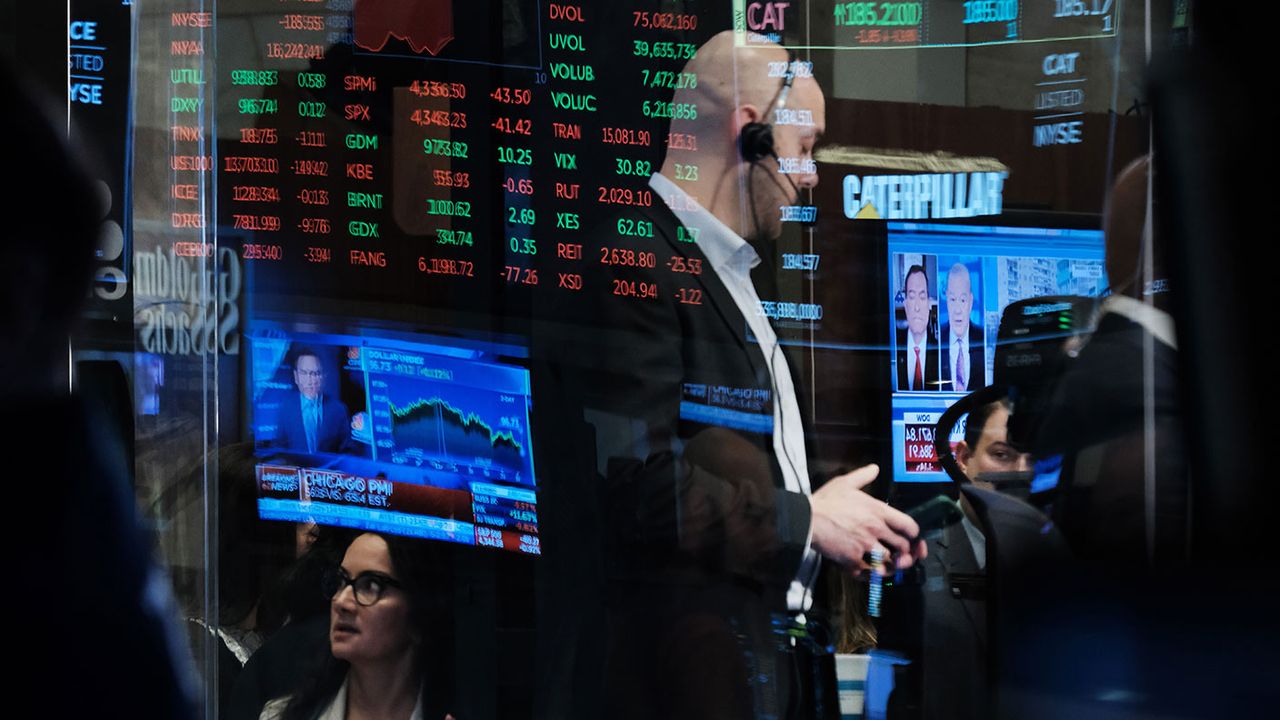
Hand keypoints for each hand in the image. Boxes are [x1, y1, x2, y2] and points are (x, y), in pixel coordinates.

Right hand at [809, 464, 926, 571]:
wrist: (807, 519)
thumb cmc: (826, 501)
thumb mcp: (845, 483)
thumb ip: (863, 476)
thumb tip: (875, 468)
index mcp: (878, 511)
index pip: (909, 526)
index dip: (915, 535)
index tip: (913, 539)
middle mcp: (876, 530)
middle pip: (903, 547)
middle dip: (906, 553)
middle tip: (903, 556)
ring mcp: (865, 547)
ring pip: (889, 563)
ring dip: (892, 566)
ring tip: (890, 565)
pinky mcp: (852, 561)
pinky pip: (870, 574)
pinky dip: (874, 575)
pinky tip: (873, 572)